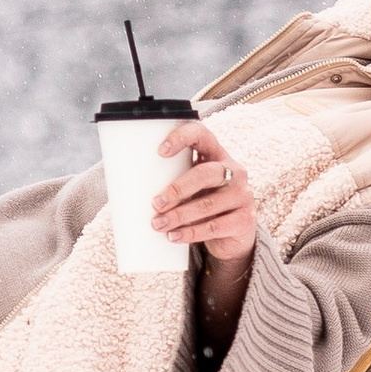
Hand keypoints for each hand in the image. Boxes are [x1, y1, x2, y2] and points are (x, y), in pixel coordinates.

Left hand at [152, 124, 255, 282]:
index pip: (202, 135)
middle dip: (177, 189)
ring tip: (158, 224)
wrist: (234, 236)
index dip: (182, 138)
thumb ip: (172, 179)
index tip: (160, 151)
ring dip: (179, 215)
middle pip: (205, 174)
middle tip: (155, 203)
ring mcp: (243, 196)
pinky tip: (174, 236)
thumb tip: (125, 187)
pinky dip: (191, 233)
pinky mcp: (244, 221)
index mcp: (217, 154)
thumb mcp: (192, 186)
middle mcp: (234, 171)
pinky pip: (215, 226)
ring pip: (208, 204)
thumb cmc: (203, 202)